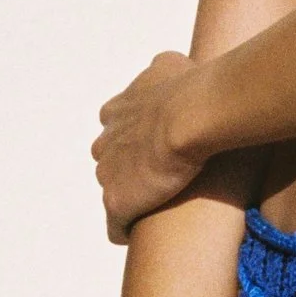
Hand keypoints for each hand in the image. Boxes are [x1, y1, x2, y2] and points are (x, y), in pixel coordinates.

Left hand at [93, 51, 203, 243]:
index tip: (162, 147)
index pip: (118, 129)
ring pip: (115, 191)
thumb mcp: (171, 64)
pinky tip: (146, 233)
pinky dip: (127, 229)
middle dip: (133, 169)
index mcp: (116, 111)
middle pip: (112, 161)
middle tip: (167, 178)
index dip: (140, 140)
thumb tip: (171, 65)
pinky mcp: (117, 202)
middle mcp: (105, 141)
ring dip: (135, 198)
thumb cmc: (189, 88)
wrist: (190, 116)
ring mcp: (108, 174)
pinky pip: (116, 226)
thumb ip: (163, 68)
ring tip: (163, 208)